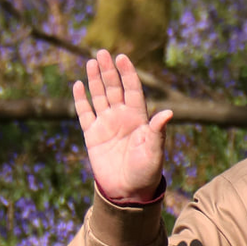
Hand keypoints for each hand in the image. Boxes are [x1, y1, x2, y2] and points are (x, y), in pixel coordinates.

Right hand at [73, 50, 172, 202]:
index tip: (122, 57)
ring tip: (91, 62)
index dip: (128, 73)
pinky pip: (85, 113)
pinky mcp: (92, 135)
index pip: (132, 90)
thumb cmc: (146, 172)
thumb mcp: (154, 151)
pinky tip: (78, 85)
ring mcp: (106, 125)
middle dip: (108, 71)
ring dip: (95, 80)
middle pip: (114, 88)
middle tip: (102, 53)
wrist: (128, 192)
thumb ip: (157, 131)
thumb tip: (168, 113)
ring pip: (99, 96)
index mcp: (139, 118)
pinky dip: (81, 99)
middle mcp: (122, 117)